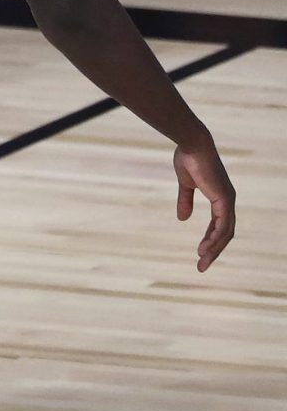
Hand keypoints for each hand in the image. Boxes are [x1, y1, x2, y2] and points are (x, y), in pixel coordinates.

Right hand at [173, 132, 235, 271]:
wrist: (192, 145)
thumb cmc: (188, 159)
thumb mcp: (185, 184)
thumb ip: (185, 200)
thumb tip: (183, 218)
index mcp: (220, 197)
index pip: (218, 225)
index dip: (209, 240)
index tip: (199, 252)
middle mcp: (228, 201)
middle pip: (224, 233)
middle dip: (213, 250)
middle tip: (202, 265)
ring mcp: (228, 201)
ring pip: (225, 233)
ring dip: (214, 249)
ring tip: (202, 261)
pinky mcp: (224, 199)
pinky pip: (223, 225)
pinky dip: (215, 238)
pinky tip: (205, 248)